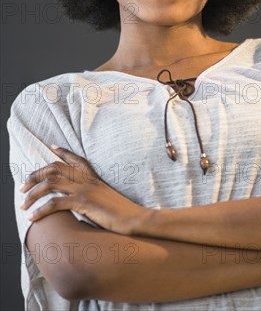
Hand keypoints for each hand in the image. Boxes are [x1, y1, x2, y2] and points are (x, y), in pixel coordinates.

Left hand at [19, 145, 147, 235]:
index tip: (50, 146)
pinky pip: (55, 203)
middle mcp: (87, 179)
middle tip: (23, 187)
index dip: (61, 151)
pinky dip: (41, 210)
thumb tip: (79, 198)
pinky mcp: (83, 202)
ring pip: (51, 183)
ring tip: (23, 203)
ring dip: (33, 193)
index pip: (75, 158)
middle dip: (35, 176)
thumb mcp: (105, 197)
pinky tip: (33, 217)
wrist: (134, 217)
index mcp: (93, 176)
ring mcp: (85, 189)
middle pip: (55, 169)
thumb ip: (92, 193)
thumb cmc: (121, 211)